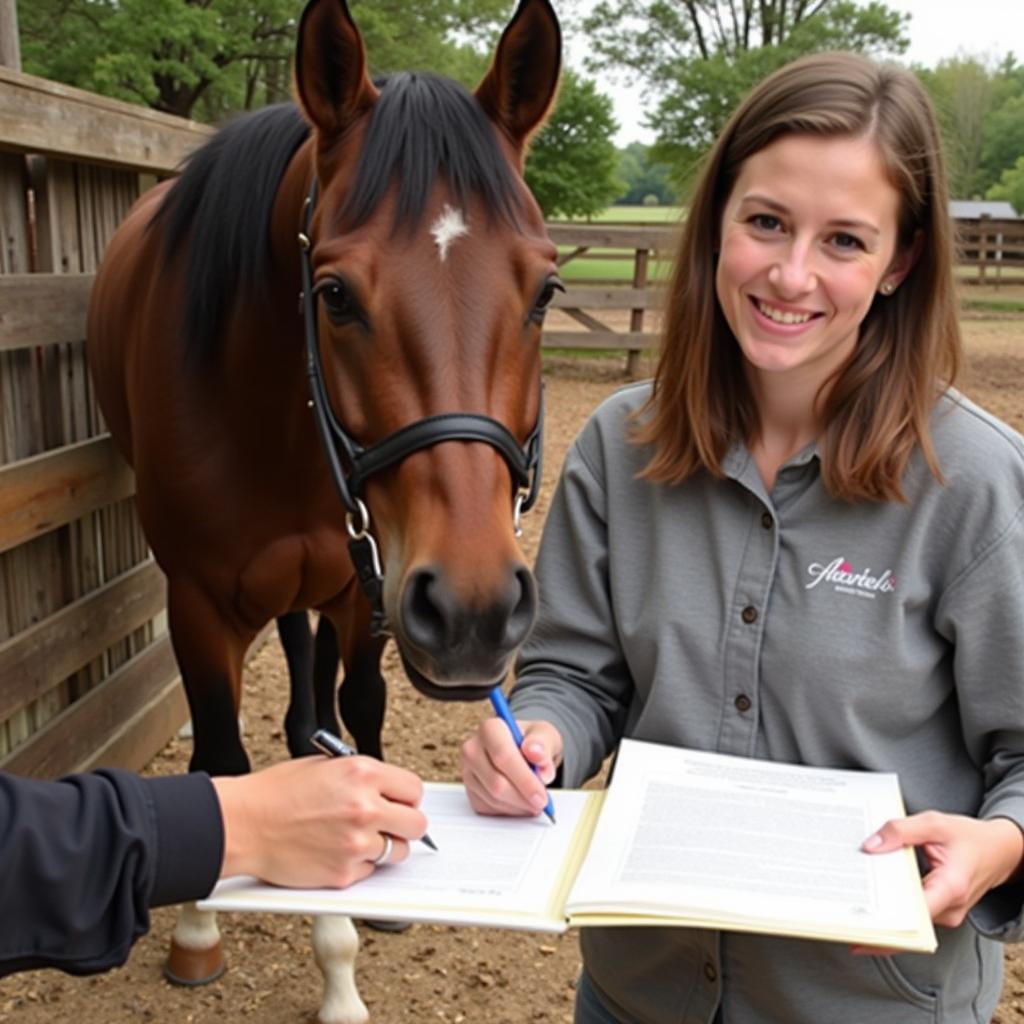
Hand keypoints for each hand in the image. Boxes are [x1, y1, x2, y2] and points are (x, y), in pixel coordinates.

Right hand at [211, 755, 427, 887]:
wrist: (244, 823)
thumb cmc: (276, 793)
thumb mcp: (325, 766)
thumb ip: (362, 778)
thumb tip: (388, 790)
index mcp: (363, 774)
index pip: (414, 789)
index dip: (407, 798)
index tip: (400, 803)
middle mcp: (365, 808)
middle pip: (417, 825)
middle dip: (405, 825)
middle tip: (391, 826)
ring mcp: (356, 843)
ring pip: (398, 852)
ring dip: (385, 848)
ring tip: (359, 840)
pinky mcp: (343, 873)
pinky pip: (370, 872)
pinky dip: (358, 866)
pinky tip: (336, 852)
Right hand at [461, 717, 562, 816]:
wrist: (523, 751)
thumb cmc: (533, 742)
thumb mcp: (546, 735)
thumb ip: (543, 743)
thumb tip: (536, 754)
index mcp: (490, 728)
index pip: (503, 756)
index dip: (524, 779)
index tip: (541, 795)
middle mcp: (473, 748)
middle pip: (496, 782)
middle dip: (522, 797)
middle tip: (542, 802)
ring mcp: (468, 771)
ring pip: (493, 798)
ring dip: (518, 805)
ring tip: (534, 800)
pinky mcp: (469, 790)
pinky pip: (489, 808)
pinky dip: (510, 810)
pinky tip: (521, 801)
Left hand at [852, 811, 1023, 953]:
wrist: (999, 850)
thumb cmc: (968, 837)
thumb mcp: (934, 823)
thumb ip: (901, 831)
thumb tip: (870, 846)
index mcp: (951, 887)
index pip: (915, 916)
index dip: (887, 925)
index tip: (860, 924)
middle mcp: (948, 909)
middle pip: (906, 922)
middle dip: (875, 921)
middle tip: (840, 912)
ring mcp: (944, 914)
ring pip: (908, 921)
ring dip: (881, 913)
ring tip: (847, 902)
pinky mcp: (938, 911)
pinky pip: (912, 914)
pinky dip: (891, 906)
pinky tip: (867, 896)